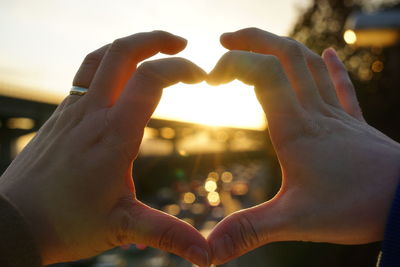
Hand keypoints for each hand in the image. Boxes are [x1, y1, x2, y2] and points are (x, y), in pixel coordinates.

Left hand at [0, 31, 209, 266]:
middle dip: (155, 39)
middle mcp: (91, 114)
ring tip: (154, 50)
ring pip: (99, 58)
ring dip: (130, 46)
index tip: (201, 76)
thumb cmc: (65, 224)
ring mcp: (72, 111)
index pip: (150, 80)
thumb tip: (206, 256)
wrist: (11, 222)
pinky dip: (108, 63)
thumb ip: (167, 235)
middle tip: (181, 44)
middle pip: (122, 52)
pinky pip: (85, 75)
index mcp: (113, 135)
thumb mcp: (123, 229)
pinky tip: (121, 79)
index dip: (180, 68)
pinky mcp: (61, 116)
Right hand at [207, 28, 399, 264]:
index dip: (234, 65)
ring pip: (310, 65)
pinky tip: (330, 51)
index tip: (211, 79)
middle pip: (286, 56)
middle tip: (226, 38)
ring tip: (261, 43)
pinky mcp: (354, 124)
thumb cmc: (356, 206)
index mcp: (296, 128)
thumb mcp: (294, 221)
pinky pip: (342, 86)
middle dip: (253, 40)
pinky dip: (333, 66)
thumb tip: (209, 252)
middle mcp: (315, 112)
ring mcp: (337, 115)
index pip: (263, 75)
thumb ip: (250, 231)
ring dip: (284, 47)